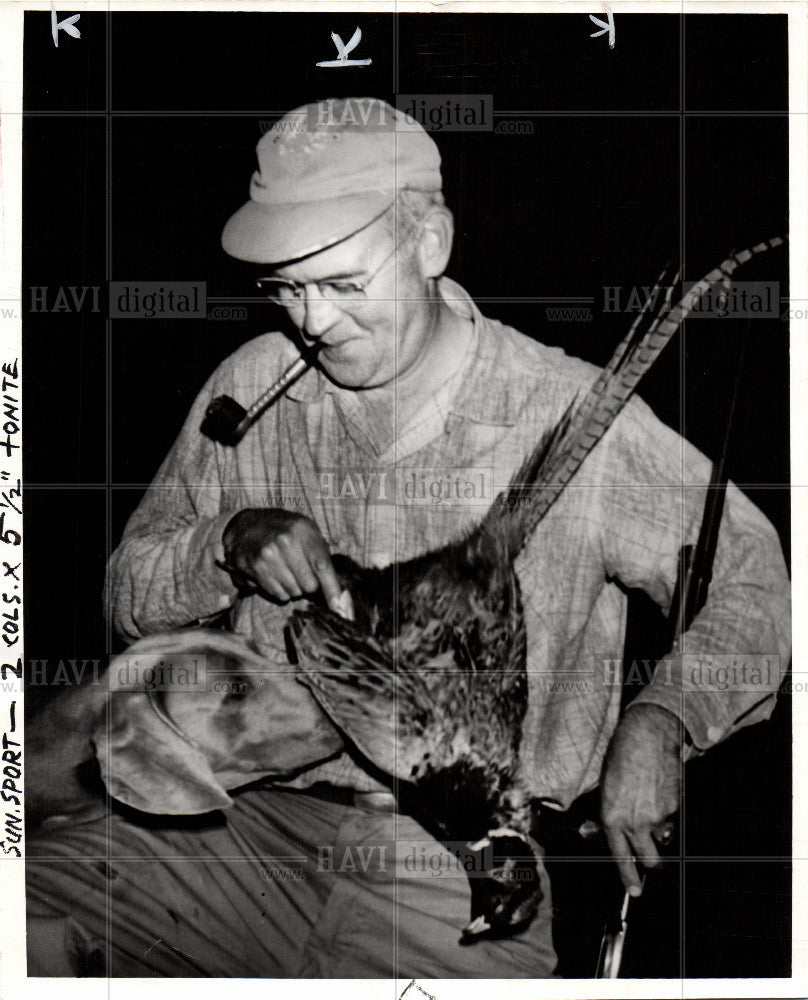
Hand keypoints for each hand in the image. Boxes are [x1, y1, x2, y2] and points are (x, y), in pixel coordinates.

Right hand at [222, 508, 342, 610]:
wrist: (247, 526)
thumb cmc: (285, 530)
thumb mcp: (307, 530)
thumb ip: (322, 554)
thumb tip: (336, 588)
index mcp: (303, 530)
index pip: (322, 565)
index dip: (332, 588)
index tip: (338, 605)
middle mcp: (285, 543)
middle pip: (309, 584)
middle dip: (310, 584)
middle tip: (304, 573)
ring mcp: (269, 556)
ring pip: (294, 592)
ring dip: (295, 588)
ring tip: (287, 571)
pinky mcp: (256, 569)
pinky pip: (279, 594)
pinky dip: (281, 590)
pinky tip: (276, 575)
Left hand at [600, 703, 681, 895]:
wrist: (647, 736)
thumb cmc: (620, 759)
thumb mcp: (603, 787)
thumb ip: (602, 815)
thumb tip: (593, 834)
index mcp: (613, 817)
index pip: (621, 856)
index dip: (629, 877)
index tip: (635, 891)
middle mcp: (635, 821)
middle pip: (651, 860)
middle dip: (652, 866)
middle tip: (652, 865)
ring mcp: (657, 816)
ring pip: (662, 839)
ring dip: (659, 834)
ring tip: (650, 810)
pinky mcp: (674, 806)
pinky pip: (670, 820)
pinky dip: (666, 813)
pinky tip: (658, 792)